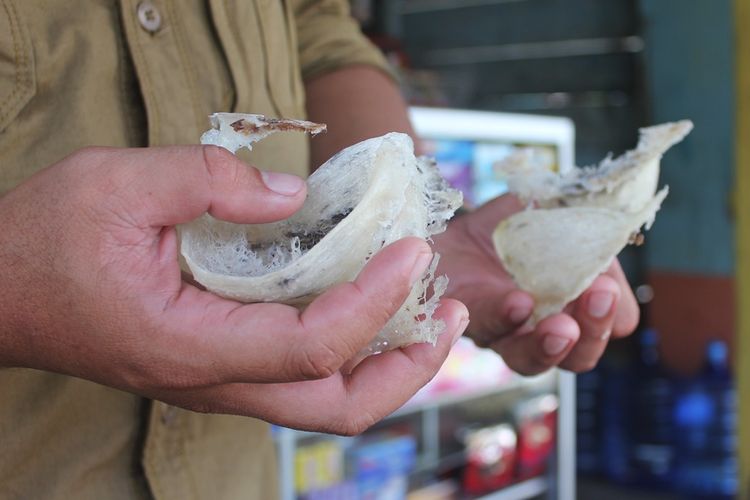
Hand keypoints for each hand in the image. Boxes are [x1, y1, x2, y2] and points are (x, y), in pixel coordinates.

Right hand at [0, 146, 468, 433]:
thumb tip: (290, 195)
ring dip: (388, 364)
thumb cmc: (44, 243)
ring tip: (431, 312)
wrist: (1, 289)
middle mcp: (213, 380)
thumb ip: (209, 179)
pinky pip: (303, 375)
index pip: (310, 348)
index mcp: (189, 346)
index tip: (411, 252)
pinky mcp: (221, 363)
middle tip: (451, 312)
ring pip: (325, 401)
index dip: (373, 303)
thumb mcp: (116, 184)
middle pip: (337, 406)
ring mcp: (219, 379)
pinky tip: (371, 306)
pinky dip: (351, 349)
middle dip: (407, 367)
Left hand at [432, 193, 638, 374]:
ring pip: (530, 359)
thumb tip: (614, 220)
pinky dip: (504, 316)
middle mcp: (539, 328)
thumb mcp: (554, 211)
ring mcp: (500, 332)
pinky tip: (517, 302)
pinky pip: (487, 326)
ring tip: (562, 325)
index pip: (611, 323)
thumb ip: (585, 217)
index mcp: (573, 303)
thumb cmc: (509, 223)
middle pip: (578, 355)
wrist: (447, 223)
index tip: (607, 284)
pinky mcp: (464, 320)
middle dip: (593, 331)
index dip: (615, 310)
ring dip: (550, 344)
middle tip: (599, 299)